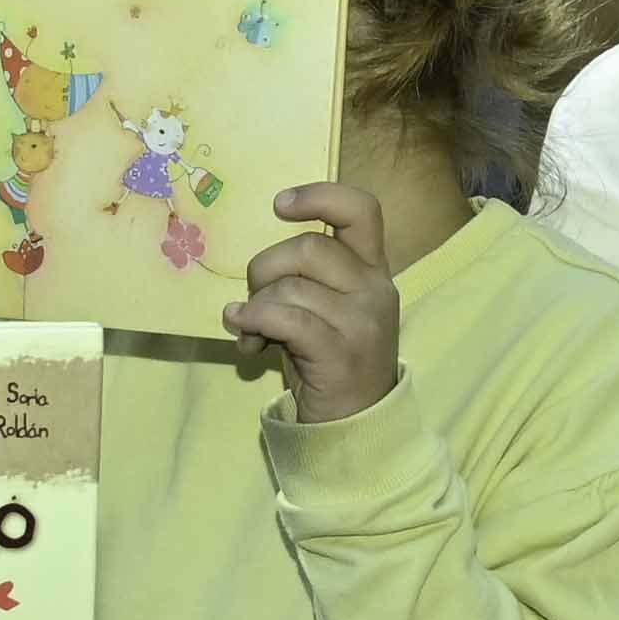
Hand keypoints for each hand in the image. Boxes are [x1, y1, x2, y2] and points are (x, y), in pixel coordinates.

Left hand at [230, 184, 404, 425]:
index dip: (320, 196)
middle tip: (252, 297)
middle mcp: (374, 288)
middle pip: (307, 249)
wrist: (355, 422)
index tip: (280, 204)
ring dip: (255, 308)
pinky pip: (286, 320)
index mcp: (372, 269)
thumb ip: (302, 279)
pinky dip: (254, 322)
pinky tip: (244, 335)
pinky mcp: (341, 353)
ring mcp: (362, 321)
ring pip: (290, 288)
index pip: (362, 210)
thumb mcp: (325, 309)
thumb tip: (255, 269)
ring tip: (249, 331)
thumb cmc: (330, 358)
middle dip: (264, 269)